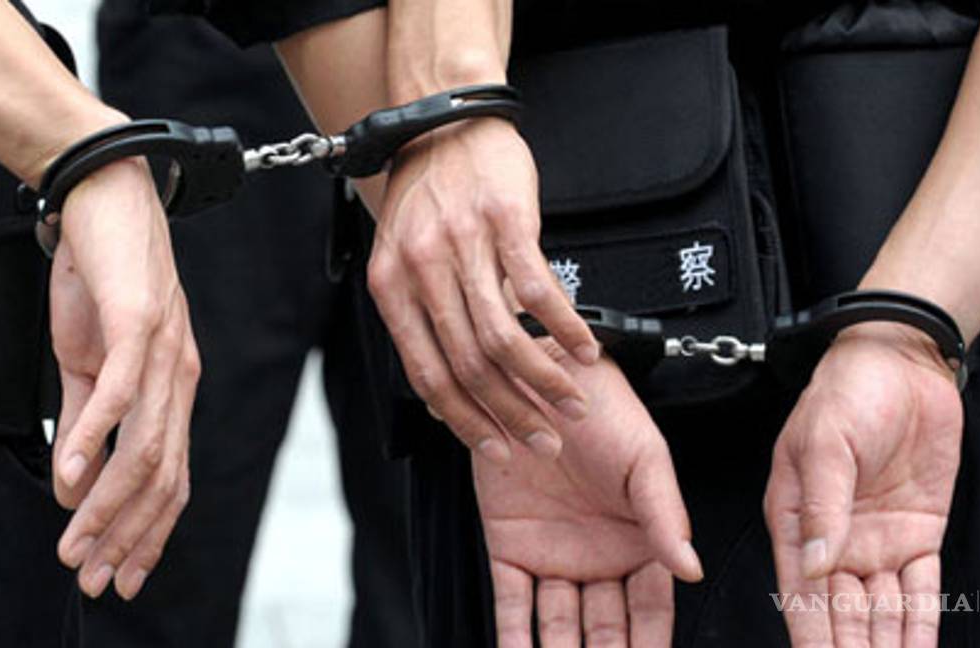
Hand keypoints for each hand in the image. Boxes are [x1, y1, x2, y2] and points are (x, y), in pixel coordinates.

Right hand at [48, 157, 199, 600]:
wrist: (106, 200)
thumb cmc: (102, 279)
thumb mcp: (88, 360)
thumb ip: (85, 420)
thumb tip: (74, 482)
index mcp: (175, 390)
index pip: (172, 478)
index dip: (149, 533)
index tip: (121, 577)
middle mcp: (181, 378)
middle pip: (164, 475)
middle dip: (128, 536)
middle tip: (93, 580)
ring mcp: (166, 351)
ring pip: (146, 445)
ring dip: (108, 502)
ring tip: (75, 543)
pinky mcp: (139, 322)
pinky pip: (122, 392)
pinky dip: (94, 436)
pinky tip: (69, 473)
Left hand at [368, 118, 599, 463]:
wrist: (444, 121)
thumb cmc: (427, 195)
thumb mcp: (403, 260)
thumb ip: (421, 323)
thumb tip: (443, 398)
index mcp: (392, 288)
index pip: (428, 376)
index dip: (466, 422)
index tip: (498, 450)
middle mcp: (422, 270)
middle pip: (469, 365)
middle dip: (512, 415)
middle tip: (545, 442)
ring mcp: (463, 245)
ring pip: (503, 337)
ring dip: (544, 381)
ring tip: (572, 404)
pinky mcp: (505, 220)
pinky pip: (537, 290)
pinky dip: (565, 327)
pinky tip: (587, 349)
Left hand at [473, 344, 702, 646]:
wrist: (541, 375)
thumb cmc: (606, 409)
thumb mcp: (646, 460)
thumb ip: (666, 516)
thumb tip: (692, 570)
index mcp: (639, 541)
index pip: (650, 609)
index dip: (649, 644)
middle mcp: (597, 556)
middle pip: (604, 628)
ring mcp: (552, 554)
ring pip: (557, 624)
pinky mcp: (508, 546)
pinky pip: (511, 602)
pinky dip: (511, 637)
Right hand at [764, 323, 962, 647]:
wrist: (903, 363)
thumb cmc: (847, 391)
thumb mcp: (824, 442)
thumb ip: (820, 505)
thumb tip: (812, 565)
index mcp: (794, 516)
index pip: (799, 590)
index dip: (809, 634)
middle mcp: (832, 537)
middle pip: (839, 610)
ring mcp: (876, 539)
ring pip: (881, 610)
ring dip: (885, 645)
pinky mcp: (917, 533)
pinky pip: (922, 590)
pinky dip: (922, 624)